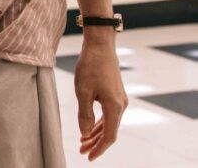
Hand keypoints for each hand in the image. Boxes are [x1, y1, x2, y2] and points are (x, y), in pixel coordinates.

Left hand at [74, 32, 126, 160]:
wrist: (100, 47)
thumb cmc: (90, 67)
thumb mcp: (82, 91)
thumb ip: (85, 114)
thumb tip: (85, 134)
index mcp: (114, 107)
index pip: (109, 136)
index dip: (99, 148)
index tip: (88, 157)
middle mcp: (121, 106)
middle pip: (109, 131)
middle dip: (95, 143)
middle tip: (81, 151)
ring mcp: (120, 100)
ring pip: (109, 123)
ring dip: (96, 133)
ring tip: (83, 142)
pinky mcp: (115, 94)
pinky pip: (108, 114)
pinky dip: (99, 123)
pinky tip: (90, 128)